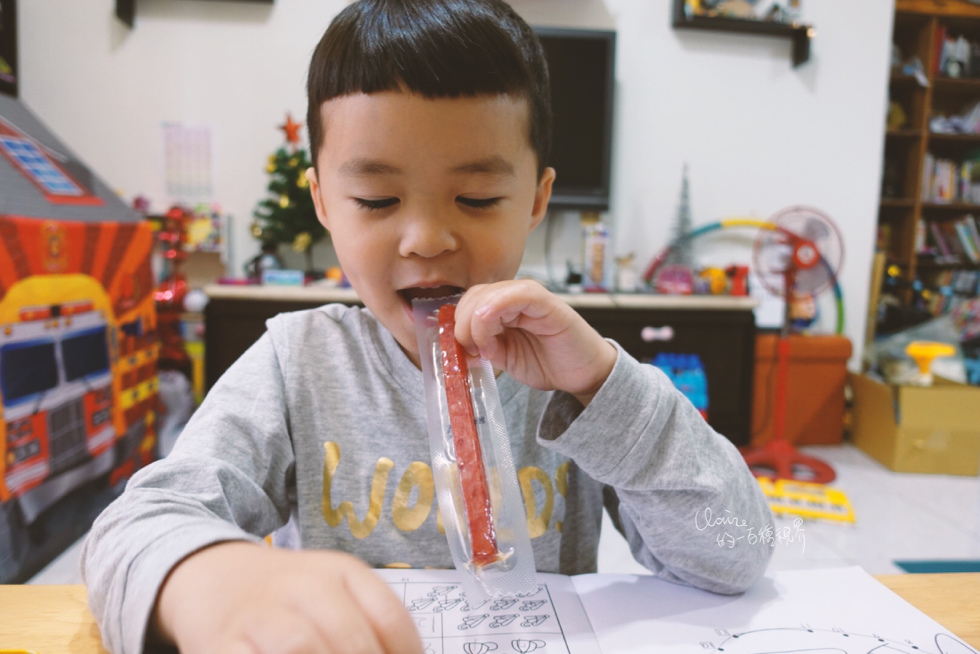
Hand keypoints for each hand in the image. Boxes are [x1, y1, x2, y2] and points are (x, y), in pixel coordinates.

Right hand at [153, 542, 422, 653]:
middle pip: (351, 640)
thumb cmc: (287, 598)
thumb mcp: (334, 594)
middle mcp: (303, 585)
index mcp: (341, 572)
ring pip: (300, 647)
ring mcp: (260, 614)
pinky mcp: (221, 642)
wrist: (211, 575)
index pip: (389, 618)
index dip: (406, 653)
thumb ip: (370, 628)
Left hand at [453, 280, 616, 405]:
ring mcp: (530, 295)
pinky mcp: (547, 302)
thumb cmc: (548, 362)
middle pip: (473, 296)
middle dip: (463, 325)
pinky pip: (517, 294)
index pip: (468, 302)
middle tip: (473, 352)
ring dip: (477, 323)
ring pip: (487, 294)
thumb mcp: (505, 357)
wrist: (583, 373)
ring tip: (488, 349)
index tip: (461, 351)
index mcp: (502, 306)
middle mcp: (514, 295)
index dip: (457, 325)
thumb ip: (483, 348)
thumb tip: (458, 347)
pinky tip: (492, 331)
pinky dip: (496, 310)